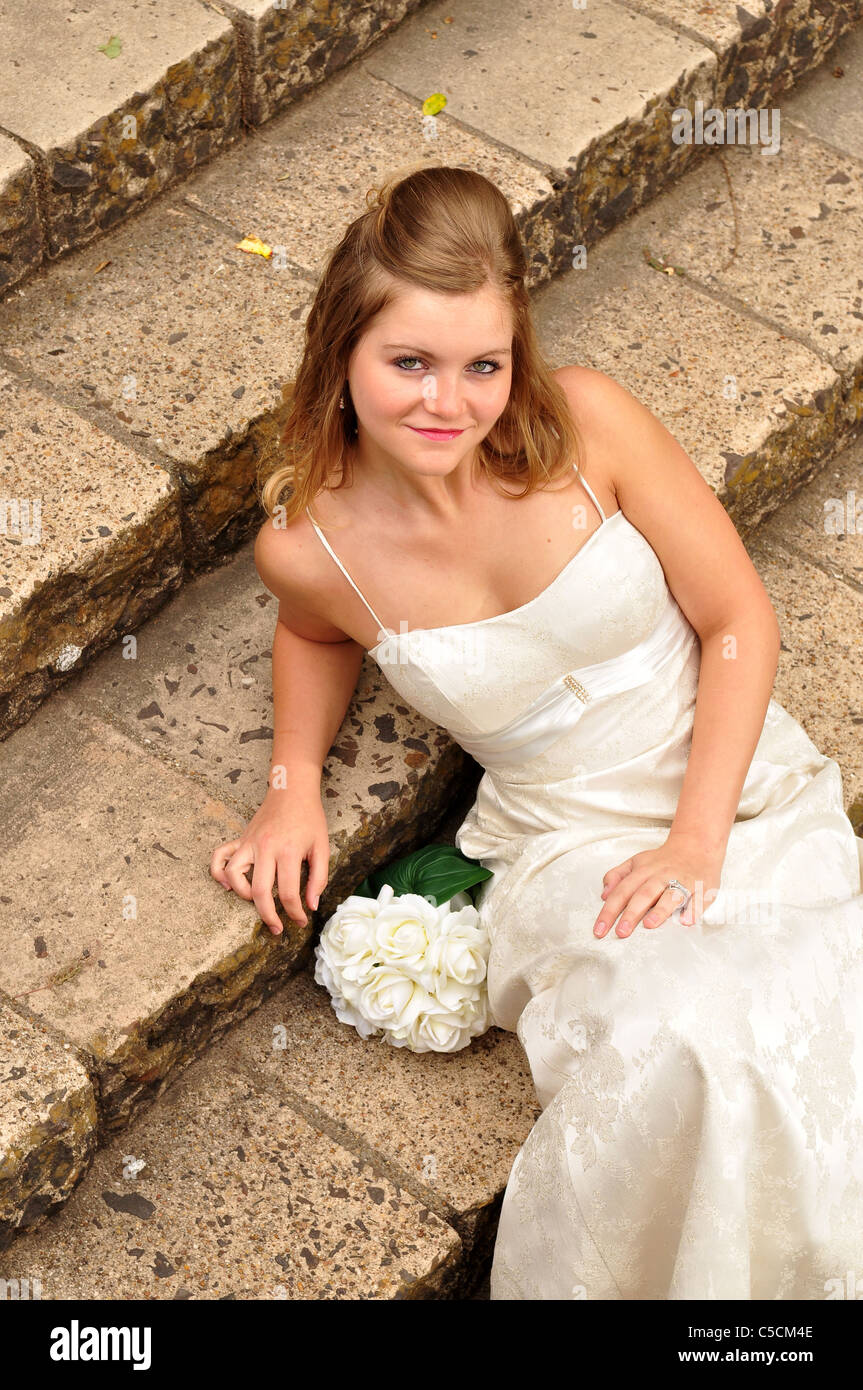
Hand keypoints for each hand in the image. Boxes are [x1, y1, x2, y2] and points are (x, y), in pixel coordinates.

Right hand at [209, 789, 329, 935]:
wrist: (293, 789)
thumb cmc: (310, 818)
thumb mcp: (322, 847)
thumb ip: (318, 878)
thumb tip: (311, 905)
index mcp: (288, 852)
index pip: (288, 893)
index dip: (295, 913)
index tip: (301, 920)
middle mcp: (265, 848)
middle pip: (260, 892)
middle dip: (268, 916)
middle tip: (277, 928)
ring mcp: (249, 843)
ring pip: (234, 876)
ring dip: (243, 895)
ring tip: (256, 902)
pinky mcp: (241, 839)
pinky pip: (219, 856)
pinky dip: (217, 872)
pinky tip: (225, 884)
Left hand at [593, 833, 724, 938]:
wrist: (696, 845)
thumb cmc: (663, 860)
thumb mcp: (636, 862)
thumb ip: (617, 876)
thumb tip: (603, 894)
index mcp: (643, 871)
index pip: (622, 892)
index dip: (609, 911)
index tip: (599, 930)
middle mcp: (661, 876)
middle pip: (643, 894)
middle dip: (631, 913)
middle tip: (621, 933)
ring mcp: (682, 882)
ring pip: (670, 895)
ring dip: (660, 910)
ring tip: (649, 925)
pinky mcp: (701, 889)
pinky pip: (698, 900)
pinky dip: (693, 910)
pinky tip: (686, 921)